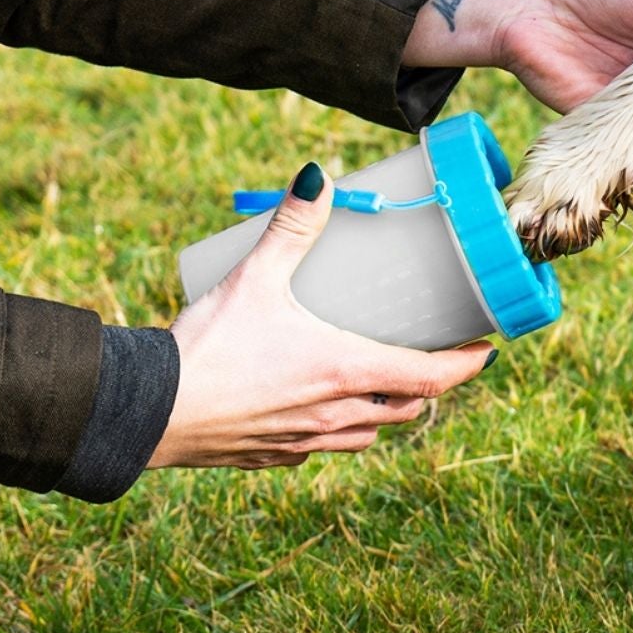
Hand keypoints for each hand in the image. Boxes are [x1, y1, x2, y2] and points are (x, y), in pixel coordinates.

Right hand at [149, 164, 492, 470]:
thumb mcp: (255, 279)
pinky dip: (339, 429)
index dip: (467, 366)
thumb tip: (318, 176)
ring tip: (384, 379)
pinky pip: (324, 448)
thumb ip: (291, 227)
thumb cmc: (207, 348)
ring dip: (387, 410)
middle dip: (429, 385)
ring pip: (371, 434)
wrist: (145, 414)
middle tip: (436, 356)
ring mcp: (306, 442)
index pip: (432, 377)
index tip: (487, 350)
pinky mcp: (274, 456)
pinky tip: (322, 406)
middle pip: (408, 408)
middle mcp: (336, 414)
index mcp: (346, 371)